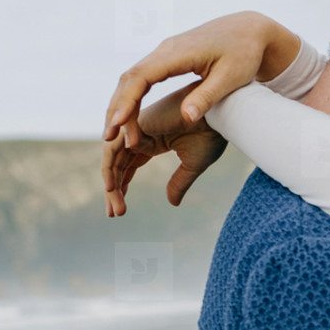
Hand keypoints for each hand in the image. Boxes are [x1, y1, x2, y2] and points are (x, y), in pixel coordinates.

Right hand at [103, 11, 299, 139]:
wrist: (250, 30)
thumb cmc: (245, 53)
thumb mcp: (231, 78)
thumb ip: (207, 96)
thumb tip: (187, 117)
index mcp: (178, 54)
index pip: (141, 77)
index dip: (128, 102)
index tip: (119, 126)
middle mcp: (165, 51)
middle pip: (129, 78)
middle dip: (117, 107)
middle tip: (109, 137)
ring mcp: (164, 53)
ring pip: (132, 78)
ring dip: (121, 103)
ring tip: (114, 132)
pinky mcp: (169, 58)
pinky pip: (142, 77)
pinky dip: (132, 97)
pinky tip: (129, 116)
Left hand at [103, 87, 227, 217]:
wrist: (219, 115)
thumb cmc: (211, 134)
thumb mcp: (193, 166)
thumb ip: (179, 183)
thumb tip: (172, 203)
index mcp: (153, 140)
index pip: (130, 165)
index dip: (123, 186)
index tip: (120, 210)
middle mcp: (141, 133)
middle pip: (118, 164)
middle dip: (114, 190)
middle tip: (115, 214)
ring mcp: (137, 127)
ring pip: (113, 158)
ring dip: (111, 184)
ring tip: (115, 207)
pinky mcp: (136, 124)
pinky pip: (114, 147)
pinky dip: (110, 167)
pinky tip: (113, 187)